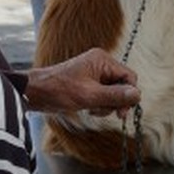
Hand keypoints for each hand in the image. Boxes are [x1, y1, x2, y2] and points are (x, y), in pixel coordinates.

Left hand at [25, 48, 139, 116]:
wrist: (35, 92)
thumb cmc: (59, 91)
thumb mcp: (90, 96)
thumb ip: (115, 96)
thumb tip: (138, 95)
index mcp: (102, 60)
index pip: (129, 77)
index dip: (129, 95)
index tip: (121, 113)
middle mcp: (101, 63)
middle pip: (122, 85)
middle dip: (115, 101)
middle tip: (105, 112)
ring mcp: (94, 72)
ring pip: (113, 91)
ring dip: (106, 104)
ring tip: (91, 110)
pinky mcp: (88, 82)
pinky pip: (103, 94)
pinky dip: (99, 103)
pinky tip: (88, 108)